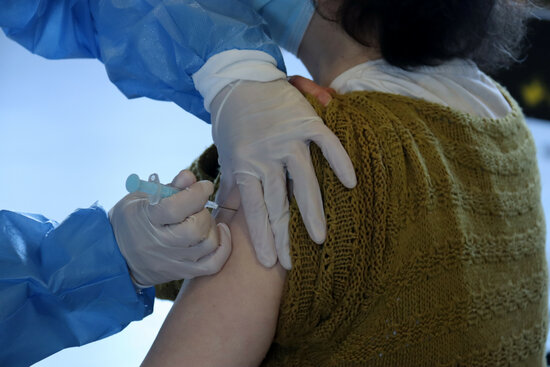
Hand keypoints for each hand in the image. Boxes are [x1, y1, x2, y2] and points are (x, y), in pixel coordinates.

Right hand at [109, 170, 231, 287]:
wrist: (117, 256)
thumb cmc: (132, 220)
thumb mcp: (142, 197)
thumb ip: (169, 187)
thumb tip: (190, 177)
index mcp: (146, 220)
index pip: (175, 208)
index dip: (196, 194)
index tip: (204, 186)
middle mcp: (159, 244)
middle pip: (194, 229)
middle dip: (203, 212)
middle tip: (198, 207)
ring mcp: (172, 262)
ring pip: (207, 245)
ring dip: (212, 227)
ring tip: (203, 219)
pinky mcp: (182, 273)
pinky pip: (213, 264)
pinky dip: (223, 247)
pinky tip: (220, 233)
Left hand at [211, 79, 355, 269]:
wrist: (239, 79)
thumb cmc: (231, 121)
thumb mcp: (227, 154)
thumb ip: (232, 183)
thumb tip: (226, 214)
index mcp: (244, 166)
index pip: (254, 209)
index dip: (262, 237)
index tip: (270, 262)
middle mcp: (266, 156)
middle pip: (278, 202)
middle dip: (285, 235)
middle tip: (293, 262)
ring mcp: (287, 139)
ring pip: (303, 181)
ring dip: (312, 211)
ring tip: (319, 238)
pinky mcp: (305, 122)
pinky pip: (326, 144)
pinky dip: (339, 160)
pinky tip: (349, 183)